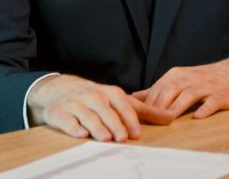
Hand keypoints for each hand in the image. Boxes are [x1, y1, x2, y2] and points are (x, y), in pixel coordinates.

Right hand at [27, 74, 175, 141]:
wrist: (57, 89)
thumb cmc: (94, 98)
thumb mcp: (118, 100)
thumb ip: (144, 110)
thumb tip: (171, 117)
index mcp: (108, 92)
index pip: (122, 103)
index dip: (129, 118)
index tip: (136, 133)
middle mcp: (92, 95)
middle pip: (104, 109)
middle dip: (114, 123)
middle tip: (122, 138)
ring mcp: (75, 103)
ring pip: (86, 115)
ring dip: (96, 126)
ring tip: (105, 138)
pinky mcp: (59, 112)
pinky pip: (66, 119)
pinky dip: (73, 126)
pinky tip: (80, 133)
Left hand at [132, 50, 228, 118]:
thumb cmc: (204, 80)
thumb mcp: (180, 80)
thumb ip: (158, 90)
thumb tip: (134, 97)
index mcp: (176, 75)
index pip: (157, 89)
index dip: (146, 103)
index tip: (137, 117)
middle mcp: (189, 78)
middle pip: (169, 91)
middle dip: (158, 105)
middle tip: (148, 122)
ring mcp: (205, 86)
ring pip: (188, 95)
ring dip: (177, 107)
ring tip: (167, 119)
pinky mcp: (220, 95)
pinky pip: (211, 102)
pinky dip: (204, 109)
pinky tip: (197, 118)